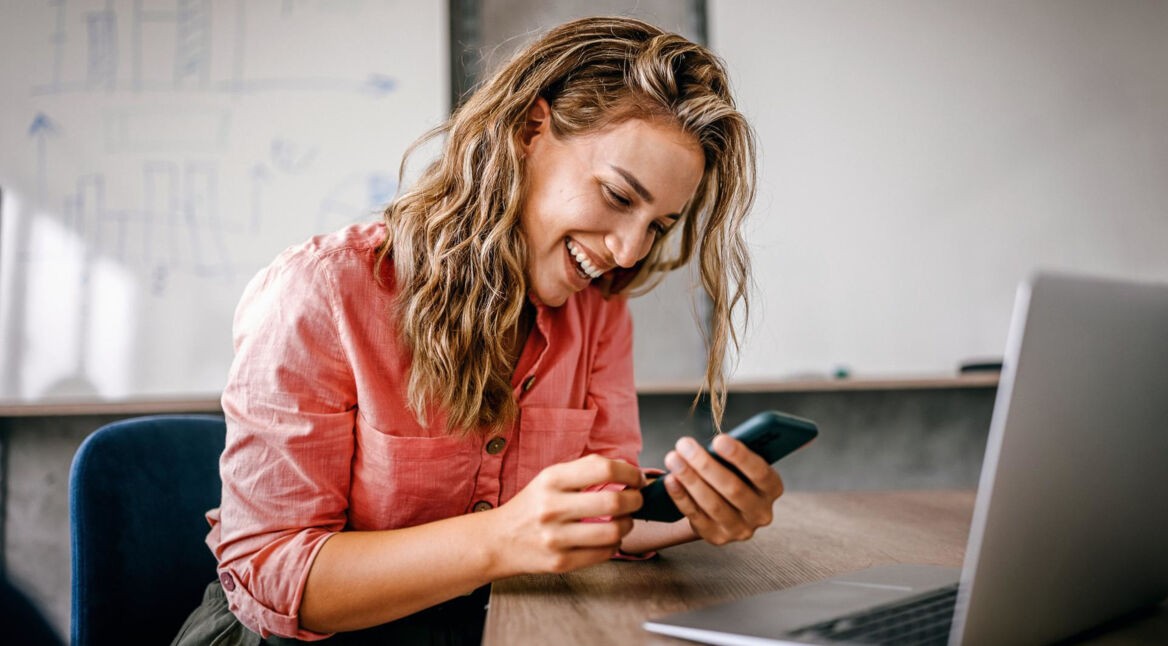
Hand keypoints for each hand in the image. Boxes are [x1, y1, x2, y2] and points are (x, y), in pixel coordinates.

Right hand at [494, 454, 643, 574]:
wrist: (498, 540)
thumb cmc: (531, 506)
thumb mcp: (550, 478)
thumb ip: (584, 471)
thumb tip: (628, 471)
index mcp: (551, 479)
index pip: (604, 469)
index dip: (629, 473)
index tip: (636, 478)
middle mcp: (552, 507)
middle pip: (614, 502)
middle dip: (636, 501)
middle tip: (636, 501)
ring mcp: (555, 537)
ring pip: (613, 532)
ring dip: (628, 525)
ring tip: (624, 521)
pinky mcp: (560, 562)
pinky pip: (604, 554)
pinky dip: (614, 545)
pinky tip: (608, 538)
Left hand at [663, 435, 783, 544]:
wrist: (725, 506)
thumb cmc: (733, 475)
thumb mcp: (742, 465)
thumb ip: (733, 456)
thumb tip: (711, 445)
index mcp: (772, 488)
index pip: (760, 473)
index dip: (740, 456)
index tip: (718, 439)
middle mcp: (760, 512)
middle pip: (733, 489)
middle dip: (706, 464)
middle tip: (684, 444)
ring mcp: (739, 529)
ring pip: (712, 503)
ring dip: (690, 479)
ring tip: (673, 458)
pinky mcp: (717, 537)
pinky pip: (695, 516)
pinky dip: (681, 497)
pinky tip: (670, 480)